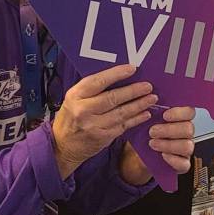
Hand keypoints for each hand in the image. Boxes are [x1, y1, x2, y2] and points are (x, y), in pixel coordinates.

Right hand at [51, 64, 156, 178]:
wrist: (62, 145)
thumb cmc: (70, 116)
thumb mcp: (74, 98)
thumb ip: (91, 89)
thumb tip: (118, 76)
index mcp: (76, 95)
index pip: (98, 82)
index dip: (117, 74)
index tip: (132, 68)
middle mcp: (84, 110)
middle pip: (113, 98)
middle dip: (133, 91)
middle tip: (148, 86)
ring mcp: (94, 126)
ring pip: (121, 113)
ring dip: (138, 105)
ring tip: (152, 98)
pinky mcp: (102, 138)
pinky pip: (123, 126)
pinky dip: (135, 119)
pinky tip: (145, 114)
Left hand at [118, 106, 195, 184]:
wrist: (140, 151)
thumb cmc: (146, 130)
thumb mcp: (148, 116)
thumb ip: (153, 108)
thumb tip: (151, 98)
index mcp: (181, 117)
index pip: (190, 111)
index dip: (179, 113)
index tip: (164, 115)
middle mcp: (187, 132)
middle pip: (189, 129)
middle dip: (169, 130)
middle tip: (152, 131)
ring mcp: (187, 148)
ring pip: (188, 146)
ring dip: (168, 145)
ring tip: (152, 143)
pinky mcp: (183, 163)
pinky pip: (185, 164)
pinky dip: (173, 160)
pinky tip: (162, 155)